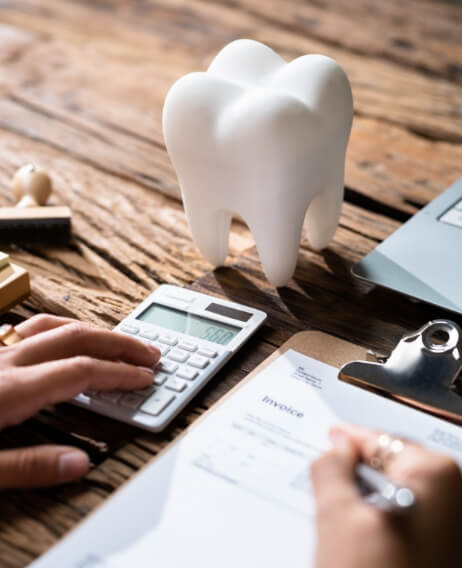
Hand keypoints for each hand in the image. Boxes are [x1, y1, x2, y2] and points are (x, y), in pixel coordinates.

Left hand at [0, 314, 159, 488]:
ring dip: (92, 331)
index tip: (145, 378)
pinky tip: (65, 336)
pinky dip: (59, 327)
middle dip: (119, 344)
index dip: (119, 373)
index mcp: (9, 390)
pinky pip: (28, 326)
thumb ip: (27, 467)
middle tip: (148, 352)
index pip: (80, 371)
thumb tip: (78, 463)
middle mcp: (4, 362)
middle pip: (76, 337)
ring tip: (116, 340)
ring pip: (53, 325)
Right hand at [311, 424, 461, 567]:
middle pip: (386, 468)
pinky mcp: (441, 547)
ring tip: (347, 530)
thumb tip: (337, 448)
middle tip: (330, 491)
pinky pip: (404, 518)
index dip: (345, 442)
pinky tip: (363, 546)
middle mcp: (453, 496)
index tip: (328, 440)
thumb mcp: (338, 518)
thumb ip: (331, 467)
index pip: (377, 440)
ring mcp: (450, 524)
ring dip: (366, 503)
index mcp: (436, 474)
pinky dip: (380, 523)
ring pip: (391, 495)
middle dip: (356, 476)